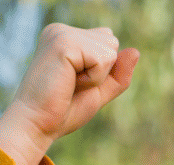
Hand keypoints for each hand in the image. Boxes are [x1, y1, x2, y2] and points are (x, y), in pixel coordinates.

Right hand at [0, 24, 138, 164]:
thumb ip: (118, 74)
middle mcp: (62, 30)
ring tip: (69, 84)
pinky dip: (93, 79)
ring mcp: (61, 34)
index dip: (102, 71)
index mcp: (66, 37)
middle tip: (72, 85)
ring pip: (110, 50)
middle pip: (112, 43)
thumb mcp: (98, 92)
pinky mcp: (64, 43)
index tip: (74, 83)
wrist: (38, 125)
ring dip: (96, 77)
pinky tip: (69, 83)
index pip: (108, 43)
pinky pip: (103, 60)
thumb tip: (136, 51)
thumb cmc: (63, 111)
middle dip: (101, 72)